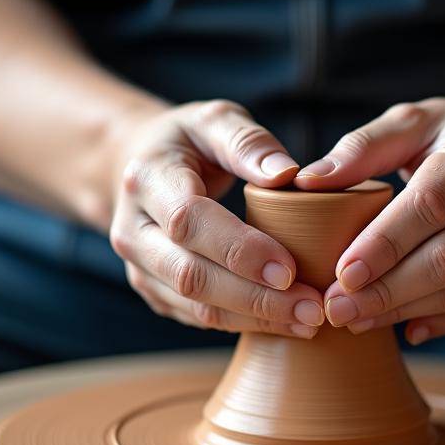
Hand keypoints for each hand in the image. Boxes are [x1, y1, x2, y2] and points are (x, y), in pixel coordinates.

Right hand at [110, 100, 325, 338]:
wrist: (136, 168)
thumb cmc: (187, 141)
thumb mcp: (214, 120)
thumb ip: (249, 142)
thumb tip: (287, 174)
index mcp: (147, 180)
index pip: (188, 221)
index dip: (239, 248)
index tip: (289, 268)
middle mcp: (132, 231)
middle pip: (190, 276)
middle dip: (255, 298)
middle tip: (312, 307)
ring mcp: (139, 268)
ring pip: (194, 306)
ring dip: (254, 319)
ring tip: (308, 320)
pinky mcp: (155, 292)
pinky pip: (198, 317)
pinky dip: (244, 323)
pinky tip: (286, 321)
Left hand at [294, 98, 444, 344]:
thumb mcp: (415, 123)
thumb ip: (362, 148)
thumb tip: (306, 182)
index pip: (431, 205)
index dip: (385, 243)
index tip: (341, 272)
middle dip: (387, 290)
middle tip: (335, 308)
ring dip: (404, 310)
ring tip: (353, 319)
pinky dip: (440, 323)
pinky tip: (403, 330)